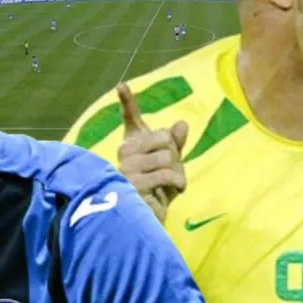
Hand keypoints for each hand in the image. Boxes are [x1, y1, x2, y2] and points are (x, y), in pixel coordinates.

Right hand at [115, 83, 188, 222]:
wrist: (150, 218)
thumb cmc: (160, 190)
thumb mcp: (172, 164)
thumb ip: (176, 144)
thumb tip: (181, 124)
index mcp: (133, 143)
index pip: (130, 118)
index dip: (127, 100)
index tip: (122, 85)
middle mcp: (125, 152)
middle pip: (163, 137)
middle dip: (176, 154)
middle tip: (171, 171)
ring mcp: (125, 168)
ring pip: (167, 156)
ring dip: (178, 172)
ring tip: (172, 184)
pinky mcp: (131, 184)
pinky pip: (166, 174)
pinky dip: (178, 183)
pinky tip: (174, 191)